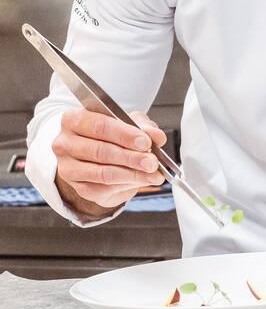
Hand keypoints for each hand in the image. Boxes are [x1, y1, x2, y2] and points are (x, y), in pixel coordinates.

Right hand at [52, 109, 166, 216]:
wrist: (97, 155)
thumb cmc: (111, 134)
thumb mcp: (128, 123)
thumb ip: (143, 126)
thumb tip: (157, 136)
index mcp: (73, 119)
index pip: (99, 125)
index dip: (124, 134)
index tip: (146, 142)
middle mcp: (64, 143)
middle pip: (101, 151)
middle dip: (131, 157)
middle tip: (153, 162)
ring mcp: (68, 168)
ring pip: (103, 173)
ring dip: (133, 174)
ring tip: (153, 174)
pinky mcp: (78, 188)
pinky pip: (104, 189)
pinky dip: (127, 185)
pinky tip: (142, 181)